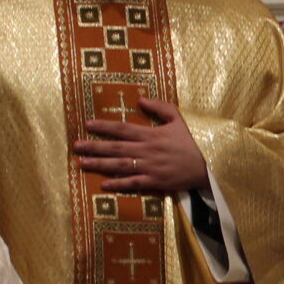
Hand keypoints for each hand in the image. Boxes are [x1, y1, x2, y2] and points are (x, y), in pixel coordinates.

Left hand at [74, 98, 209, 195]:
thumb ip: (160, 107)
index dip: (103, 126)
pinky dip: (118, 184)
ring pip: (119, 165)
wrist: (207, 166)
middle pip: (115, 147)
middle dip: (94, 146)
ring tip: (82, 163)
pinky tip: (104, 184)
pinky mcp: (154, 182)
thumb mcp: (179, 119)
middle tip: (75, 146)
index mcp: (150, 134)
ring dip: (100, 164)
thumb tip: (140, 99)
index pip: (122, 128)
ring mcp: (149, 167)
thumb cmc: (192, 142)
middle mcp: (146, 150)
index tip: (87, 125)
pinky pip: (133, 183)